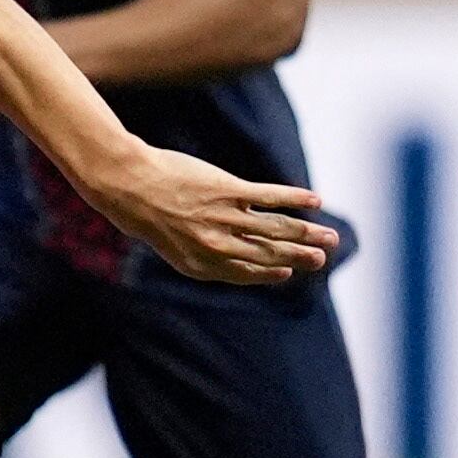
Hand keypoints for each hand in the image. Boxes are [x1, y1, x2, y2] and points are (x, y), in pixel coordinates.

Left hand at [99, 146, 338, 286]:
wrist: (128, 183)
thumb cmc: (145, 210)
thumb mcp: (170, 241)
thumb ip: (200, 250)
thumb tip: (225, 249)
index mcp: (201, 266)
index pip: (245, 273)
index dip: (270, 274)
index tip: (288, 272)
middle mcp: (217, 247)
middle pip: (268, 254)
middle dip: (299, 256)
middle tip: (323, 257)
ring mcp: (224, 219)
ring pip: (275, 230)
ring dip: (307, 233)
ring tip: (329, 238)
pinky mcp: (228, 192)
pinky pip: (270, 197)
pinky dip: (295, 199)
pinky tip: (315, 201)